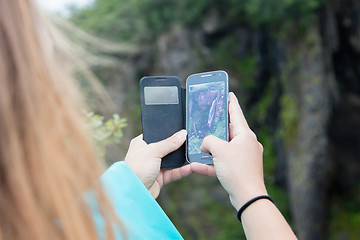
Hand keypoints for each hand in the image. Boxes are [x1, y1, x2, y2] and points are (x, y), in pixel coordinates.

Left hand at [124, 130, 213, 197]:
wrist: (133, 192)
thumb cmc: (137, 168)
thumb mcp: (154, 151)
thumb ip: (169, 143)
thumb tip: (183, 134)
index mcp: (141, 143)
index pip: (156, 134)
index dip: (167, 131)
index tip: (180, 129)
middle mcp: (147, 154)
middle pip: (166, 147)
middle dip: (177, 145)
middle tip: (191, 140)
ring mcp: (154, 166)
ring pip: (171, 160)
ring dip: (181, 159)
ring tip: (194, 152)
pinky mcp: (160, 178)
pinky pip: (174, 172)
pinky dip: (183, 170)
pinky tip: (193, 166)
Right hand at [200, 92, 266, 209]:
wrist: (247, 197)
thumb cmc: (237, 171)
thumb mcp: (219, 150)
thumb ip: (208, 141)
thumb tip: (204, 144)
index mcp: (245, 135)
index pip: (236, 113)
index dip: (230, 102)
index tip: (227, 93)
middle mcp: (246, 144)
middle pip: (228, 131)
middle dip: (215, 129)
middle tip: (206, 122)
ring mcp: (243, 157)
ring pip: (224, 148)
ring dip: (211, 148)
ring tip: (199, 145)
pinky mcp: (239, 169)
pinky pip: (222, 162)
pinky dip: (211, 163)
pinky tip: (196, 166)